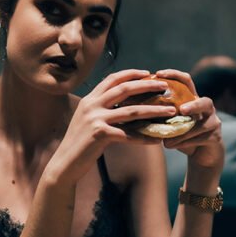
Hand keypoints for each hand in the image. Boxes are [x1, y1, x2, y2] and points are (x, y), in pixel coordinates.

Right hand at [46, 69, 177, 186]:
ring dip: (154, 110)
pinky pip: (128, 134)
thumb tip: (124, 106)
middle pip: (124, 89)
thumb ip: (101, 110)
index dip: (131, 74)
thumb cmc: (79, 143)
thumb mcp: (87, 120)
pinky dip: (145, 137)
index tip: (147, 73)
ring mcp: (95, 119)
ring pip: (131, 111)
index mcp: (89, 99)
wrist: (64, 163)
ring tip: (170, 111)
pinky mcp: (99, 134)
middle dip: (147, 86)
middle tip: (164, 86)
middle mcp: (91, 105)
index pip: (112, 79)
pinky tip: (157, 140)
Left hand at [153, 68, 224, 176]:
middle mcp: (206, 108)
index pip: (187, 80)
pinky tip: (170, 145)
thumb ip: (160, 114)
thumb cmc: (182, 135)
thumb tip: (134, 108)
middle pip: (205, 101)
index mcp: (193, 99)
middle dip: (193, 106)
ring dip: (183, 132)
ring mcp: (213, 122)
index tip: (158, 73)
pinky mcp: (215, 137)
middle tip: (182, 110)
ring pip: (201, 125)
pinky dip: (183, 142)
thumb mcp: (170, 122)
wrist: (201, 154)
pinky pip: (200, 138)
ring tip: (167, 139)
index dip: (174, 74)